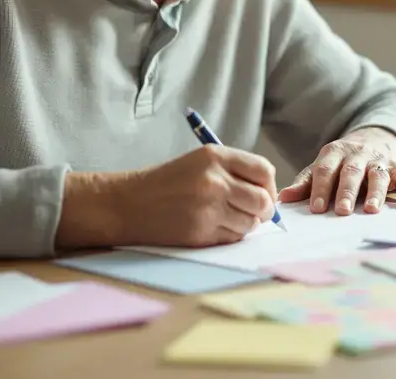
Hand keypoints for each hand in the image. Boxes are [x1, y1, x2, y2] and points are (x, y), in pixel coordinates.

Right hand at [55, 145, 276, 248]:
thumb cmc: (165, 183)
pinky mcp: (201, 232)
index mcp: (215, 156)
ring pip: (251, 223)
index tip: (263, 194)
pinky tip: (211, 228)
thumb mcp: (199, 163)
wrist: (127, 204)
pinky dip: (229, 236)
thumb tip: (268, 195)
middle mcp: (215, 180)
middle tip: (252, 213)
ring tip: (225, 219)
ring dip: (245, 225)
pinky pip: (233, 238)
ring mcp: (209, 207)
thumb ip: (234, 172)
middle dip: (263, 210)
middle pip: (263, 200)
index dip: (268, 185)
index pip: (264, 170)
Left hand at [279, 127, 395, 215]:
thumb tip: (283, 198)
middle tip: (341, 211)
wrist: (371, 142)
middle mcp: (358, 154)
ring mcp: (379, 161)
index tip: (316, 208)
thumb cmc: (340, 164)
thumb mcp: (321, 168)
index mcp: (334, 153)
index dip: (320, 188)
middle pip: (352, 171)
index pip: (325, 170)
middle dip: (346, 191)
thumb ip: (304, 184)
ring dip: (376, 192)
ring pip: (378, 174)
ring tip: (371, 210)